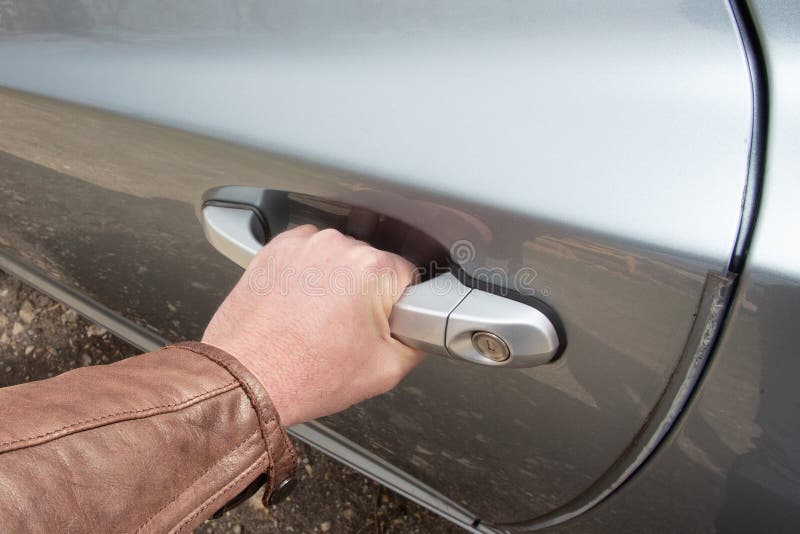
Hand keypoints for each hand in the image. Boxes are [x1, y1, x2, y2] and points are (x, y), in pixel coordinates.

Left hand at [202, 226, 423, 426]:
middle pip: (373, 265)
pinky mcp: (276, 249)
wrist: (245, 379)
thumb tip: (426, 328)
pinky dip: (308, 277)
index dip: (400, 306)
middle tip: (348, 330)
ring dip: (336, 283)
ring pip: (340, 259)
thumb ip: (419, 341)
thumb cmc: (304, 375)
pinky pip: (308, 257)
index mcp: (373, 269)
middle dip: (367, 294)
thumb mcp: (385, 371)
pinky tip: (300, 308)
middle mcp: (338, 246)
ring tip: (318, 321)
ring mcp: (304, 245)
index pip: (410, 276)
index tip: (384, 323)